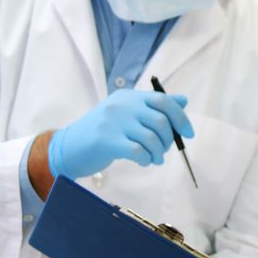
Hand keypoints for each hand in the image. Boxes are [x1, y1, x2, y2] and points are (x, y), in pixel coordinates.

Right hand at [48, 89, 194, 178]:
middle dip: (169, 140)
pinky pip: (139, 151)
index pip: (163, 101)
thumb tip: (183, 101)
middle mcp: (122, 105)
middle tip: (163, 151)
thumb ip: (154, 107)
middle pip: (160, 121)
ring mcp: (113, 122)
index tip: (188, 133)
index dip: (180, 117)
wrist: (68, 147)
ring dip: (158, 152)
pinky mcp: (107, 140)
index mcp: (129, 96)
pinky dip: (147, 159)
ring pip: (152, 138)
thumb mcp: (127, 114)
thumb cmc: (102, 132)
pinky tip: (144, 162)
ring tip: (154, 159)